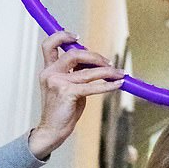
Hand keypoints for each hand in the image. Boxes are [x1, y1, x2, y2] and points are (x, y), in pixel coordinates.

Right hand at [28, 31, 124, 158]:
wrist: (52, 131)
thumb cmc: (61, 110)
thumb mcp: (67, 88)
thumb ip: (75, 74)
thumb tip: (95, 63)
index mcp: (48, 70)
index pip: (49, 45)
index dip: (62, 36)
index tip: (77, 37)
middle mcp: (50, 74)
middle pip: (73, 54)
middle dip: (94, 56)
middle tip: (108, 62)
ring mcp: (58, 83)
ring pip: (88, 72)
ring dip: (108, 71)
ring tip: (120, 73)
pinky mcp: (67, 93)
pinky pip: (92, 86)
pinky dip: (108, 85)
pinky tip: (117, 84)